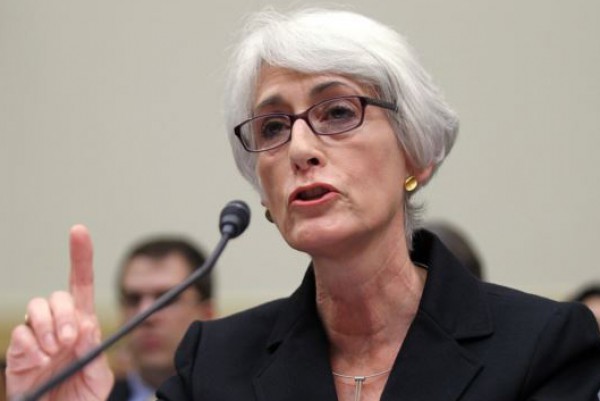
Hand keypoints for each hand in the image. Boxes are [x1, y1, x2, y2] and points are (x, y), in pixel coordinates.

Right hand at [5, 225, 113, 400]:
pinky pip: (20, 334)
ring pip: (36, 307)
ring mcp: (37, 338)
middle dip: (65, 314)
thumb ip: (95, 352)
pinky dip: (31, 345)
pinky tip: (40, 361)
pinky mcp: (18, 352)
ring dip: (49, 326)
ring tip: (56, 351)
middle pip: (59, 295)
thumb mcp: (98, 378)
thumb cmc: (80, 398)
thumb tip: (85, 326)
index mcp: (82, 327)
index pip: (81, 284)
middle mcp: (58, 326)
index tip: (79, 231)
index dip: (80, 257)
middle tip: (70, 341)